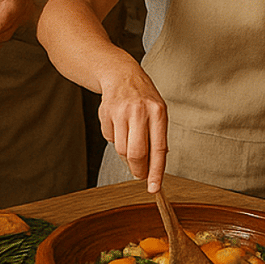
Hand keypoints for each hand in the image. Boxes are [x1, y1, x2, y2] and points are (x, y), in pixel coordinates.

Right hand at [99, 66, 169, 191]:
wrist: (121, 74)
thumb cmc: (144, 98)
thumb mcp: (158, 113)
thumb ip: (158, 138)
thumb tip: (153, 169)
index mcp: (158, 112)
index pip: (158, 149)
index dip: (155, 172)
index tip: (154, 188)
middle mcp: (139, 111)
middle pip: (136, 153)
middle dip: (137, 170)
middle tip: (139, 175)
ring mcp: (121, 111)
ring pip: (120, 149)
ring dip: (125, 154)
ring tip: (130, 141)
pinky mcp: (105, 113)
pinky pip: (109, 139)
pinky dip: (114, 139)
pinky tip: (119, 125)